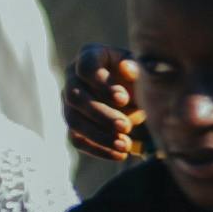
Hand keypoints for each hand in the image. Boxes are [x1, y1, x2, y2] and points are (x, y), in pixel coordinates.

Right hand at [61, 45, 144, 165]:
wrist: (140, 94)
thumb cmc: (141, 76)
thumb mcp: (143, 69)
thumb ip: (137, 68)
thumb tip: (126, 67)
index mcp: (90, 56)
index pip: (85, 67)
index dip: (102, 84)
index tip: (123, 98)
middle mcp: (73, 77)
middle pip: (76, 97)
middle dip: (101, 114)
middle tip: (126, 126)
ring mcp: (69, 102)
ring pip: (73, 120)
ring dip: (99, 135)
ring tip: (125, 145)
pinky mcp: (74, 123)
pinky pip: (77, 139)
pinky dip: (98, 149)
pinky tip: (120, 155)